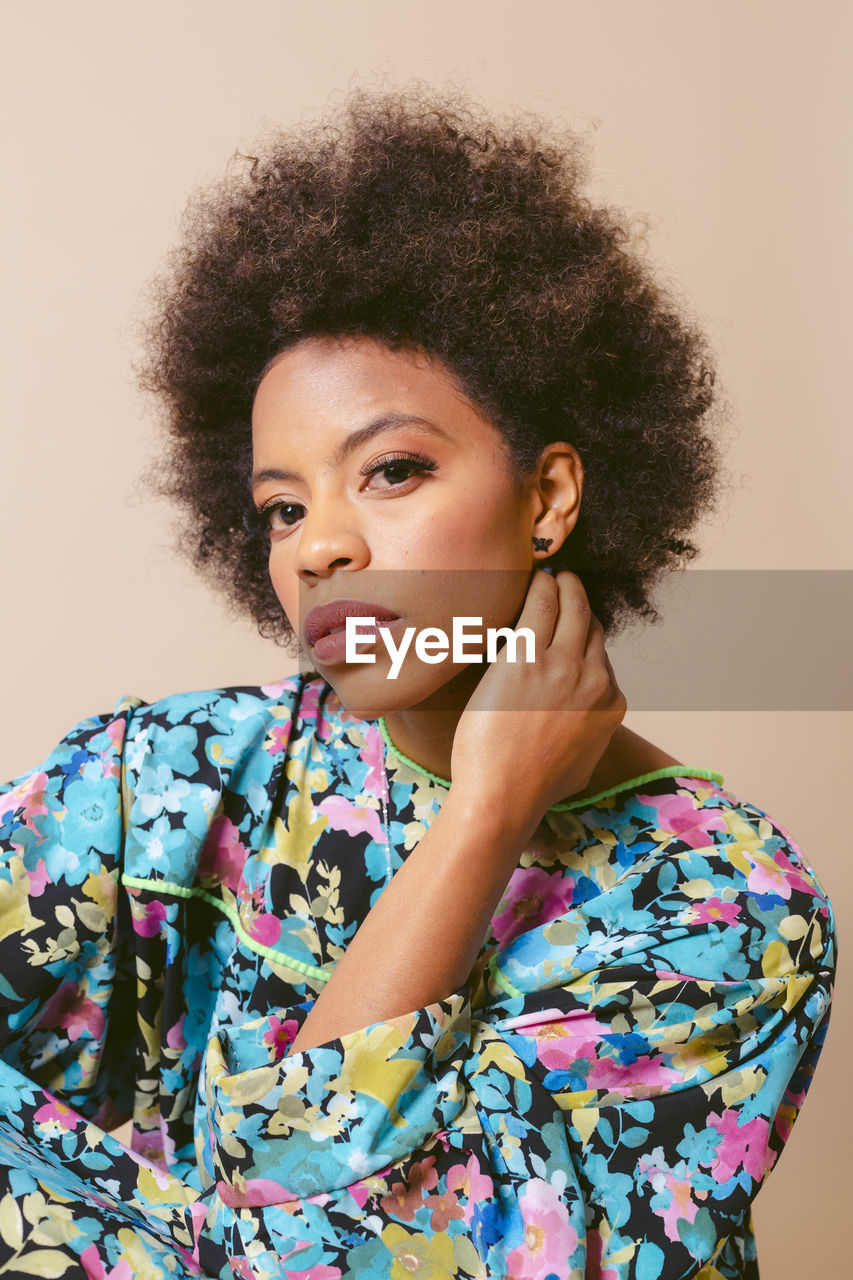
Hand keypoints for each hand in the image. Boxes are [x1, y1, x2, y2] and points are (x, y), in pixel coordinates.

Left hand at [449, 569, 625, 833]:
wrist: (504, 796)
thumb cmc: (534, 787)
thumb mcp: (583, 761)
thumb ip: (591, 732)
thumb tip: (584, 723)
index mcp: (611, 704)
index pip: (602, 655)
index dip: (586, 637)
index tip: (574, 626)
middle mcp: (594, 680)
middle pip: (591, 626)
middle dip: (580, 602)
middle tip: (569, 585)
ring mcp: (562, 666)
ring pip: (572, 608)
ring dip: (565, 586)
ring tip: (554, 576)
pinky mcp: (526, 658)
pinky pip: (539, 608)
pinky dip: (541, 588)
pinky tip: (535, 579)